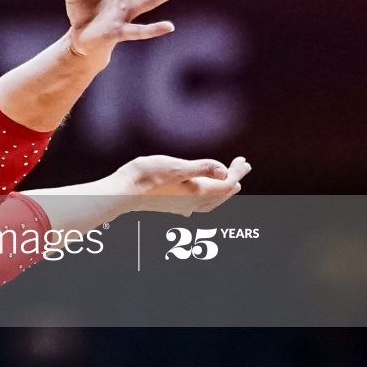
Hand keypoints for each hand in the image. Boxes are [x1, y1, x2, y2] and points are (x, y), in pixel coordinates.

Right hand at [115, 154, 251, 214]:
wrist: (122, 193)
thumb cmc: (147, 177)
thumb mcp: (176, 167)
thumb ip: (202, 168)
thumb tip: (226, 171)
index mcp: (197, 192)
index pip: (227, 184)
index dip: (237, 172)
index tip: (244, 161)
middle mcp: (193, 202)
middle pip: (222, 193)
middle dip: (233, 179)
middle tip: (241, 166)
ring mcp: (182, 205)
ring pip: (212, 201)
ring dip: (223, 191)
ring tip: (229, 182)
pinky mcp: (172, 205)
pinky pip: (199, 204)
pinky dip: (209, 198)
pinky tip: (202, 197)